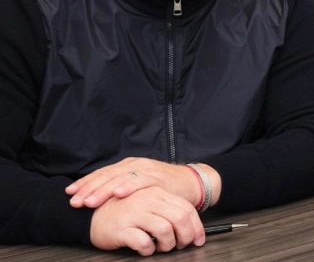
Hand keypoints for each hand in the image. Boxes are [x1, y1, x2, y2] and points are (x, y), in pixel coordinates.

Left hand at [67, 157, 211, 209]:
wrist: (191, 182)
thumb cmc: (163, 186)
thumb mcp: (138, 184)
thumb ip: (121, 187)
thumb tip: (95, 198)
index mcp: (128, 166)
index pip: (102, 173)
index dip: (85, 183)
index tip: (70, 193)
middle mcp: (135, 165)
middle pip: (107, 176)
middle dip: (89, 189)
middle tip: (75, 201)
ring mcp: (147, 170)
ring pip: (120, 179)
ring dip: (103, 190)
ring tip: (90, 201)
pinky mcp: (159, 178)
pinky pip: (141, 181)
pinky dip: (129, 187)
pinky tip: (118, 193)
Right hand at [89, 186, 205, 255]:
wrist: (89, 217)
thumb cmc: (122, 213)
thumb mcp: (148, 204)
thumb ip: (166, 210)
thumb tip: (191, 228)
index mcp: (156, 193)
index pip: (186, 209)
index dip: (196, 227)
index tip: (198, 239)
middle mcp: (147, 200)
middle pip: (180, 218)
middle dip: (186, 236)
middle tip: (181, 246)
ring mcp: (134, 213)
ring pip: (165, 230)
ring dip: (167, 244)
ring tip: (161, 247)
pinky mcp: (121, 228)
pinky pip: (143, 242)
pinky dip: (148, 249)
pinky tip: (145, 249)